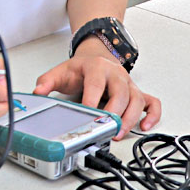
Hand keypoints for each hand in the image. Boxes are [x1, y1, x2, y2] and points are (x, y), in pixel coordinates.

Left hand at [33, 45, 160, 138]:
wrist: (96, 56)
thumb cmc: (80, 68)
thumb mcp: (61, 71)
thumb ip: (47, 81)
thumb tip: (37, 91)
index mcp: (97, 68)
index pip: (96, 84)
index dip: (93, 99)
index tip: (89, 114)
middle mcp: (116, 75)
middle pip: (121, 93)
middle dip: (115, 112)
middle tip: (107, 128)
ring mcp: (129, 84)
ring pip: (137, 100)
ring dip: (131, 118)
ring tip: (120, 133)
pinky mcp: (137, 92)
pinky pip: (152, 103)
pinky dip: (152, 115)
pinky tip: (144, 126)